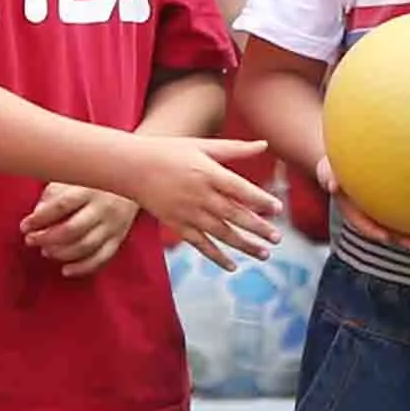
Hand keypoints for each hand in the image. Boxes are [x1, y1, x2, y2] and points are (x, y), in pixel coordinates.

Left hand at [21, 182, 143, 276]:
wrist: (136, 178)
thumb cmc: (95, 179)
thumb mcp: (74, 176)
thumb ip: (54, 194)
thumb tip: (37, 216)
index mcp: (89, 188)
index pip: (61, 206)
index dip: (40, 219)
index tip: (25, 226)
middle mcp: (103, 207)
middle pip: (72, 229)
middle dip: (47, 238)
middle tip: (30, 240)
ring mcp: (113, 224)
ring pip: (85, 246)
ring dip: (61, 253)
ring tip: (44, 251)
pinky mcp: (119, 238)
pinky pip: (101, 258)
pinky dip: (82, 268)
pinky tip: (66, 270)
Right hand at [102, 131, 282, 261]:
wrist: (132, 167)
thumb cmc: (169, 151)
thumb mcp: (203, 146)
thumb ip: (235, 149)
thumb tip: (264, 144)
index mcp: (208, 173)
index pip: (241, 190)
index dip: (261, 200)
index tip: (278, 209)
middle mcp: (200, 195)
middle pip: (235, 215)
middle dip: (258, 228)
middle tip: (277, 237)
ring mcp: (188, 213)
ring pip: (221, 233)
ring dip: (244, 245)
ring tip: (264, 253)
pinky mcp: (177, 225)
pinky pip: (200, 245)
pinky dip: (217, 257)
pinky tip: (233, 266)